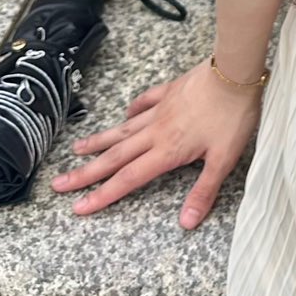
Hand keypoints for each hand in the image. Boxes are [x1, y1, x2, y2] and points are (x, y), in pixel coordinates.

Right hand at [51, 58, 265, 229]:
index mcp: (167, 151)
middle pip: (115, 156)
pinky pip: (145, 101)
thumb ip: (204, 191)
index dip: (102, 195)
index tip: (77, 207)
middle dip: (86, 172)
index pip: (128, 179)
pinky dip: (132, 109)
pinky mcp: (170, 91)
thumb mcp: (224, 159)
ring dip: (99, 141)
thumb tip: (186, 224)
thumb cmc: (233, 116)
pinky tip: (126, 112)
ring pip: (123, 129)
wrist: (236, 72)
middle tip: (59, 183)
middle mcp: (156, 131)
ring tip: (76, 149)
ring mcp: (161, 109)